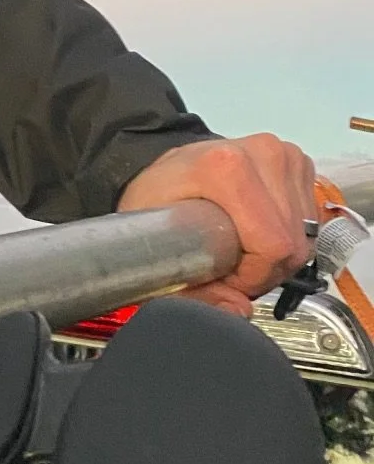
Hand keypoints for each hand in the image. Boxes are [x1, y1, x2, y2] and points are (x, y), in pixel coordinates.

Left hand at [116, 134, 319, 316]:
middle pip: (292, 243)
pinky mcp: (297, 161)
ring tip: (243, 250)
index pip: (273, 245)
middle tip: (231, 268)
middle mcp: (262, 153)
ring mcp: (284, 153)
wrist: (167, 170)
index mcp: (227, 166)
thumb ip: (192, 290)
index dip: (253, 276)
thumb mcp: (155, 245)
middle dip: (265, 270)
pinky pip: (309, 219)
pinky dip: (288, 236)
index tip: (226, 278)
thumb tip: (237, 311)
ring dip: (278, 256)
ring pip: (305, 235)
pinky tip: (259, 233)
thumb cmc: (157, 200)